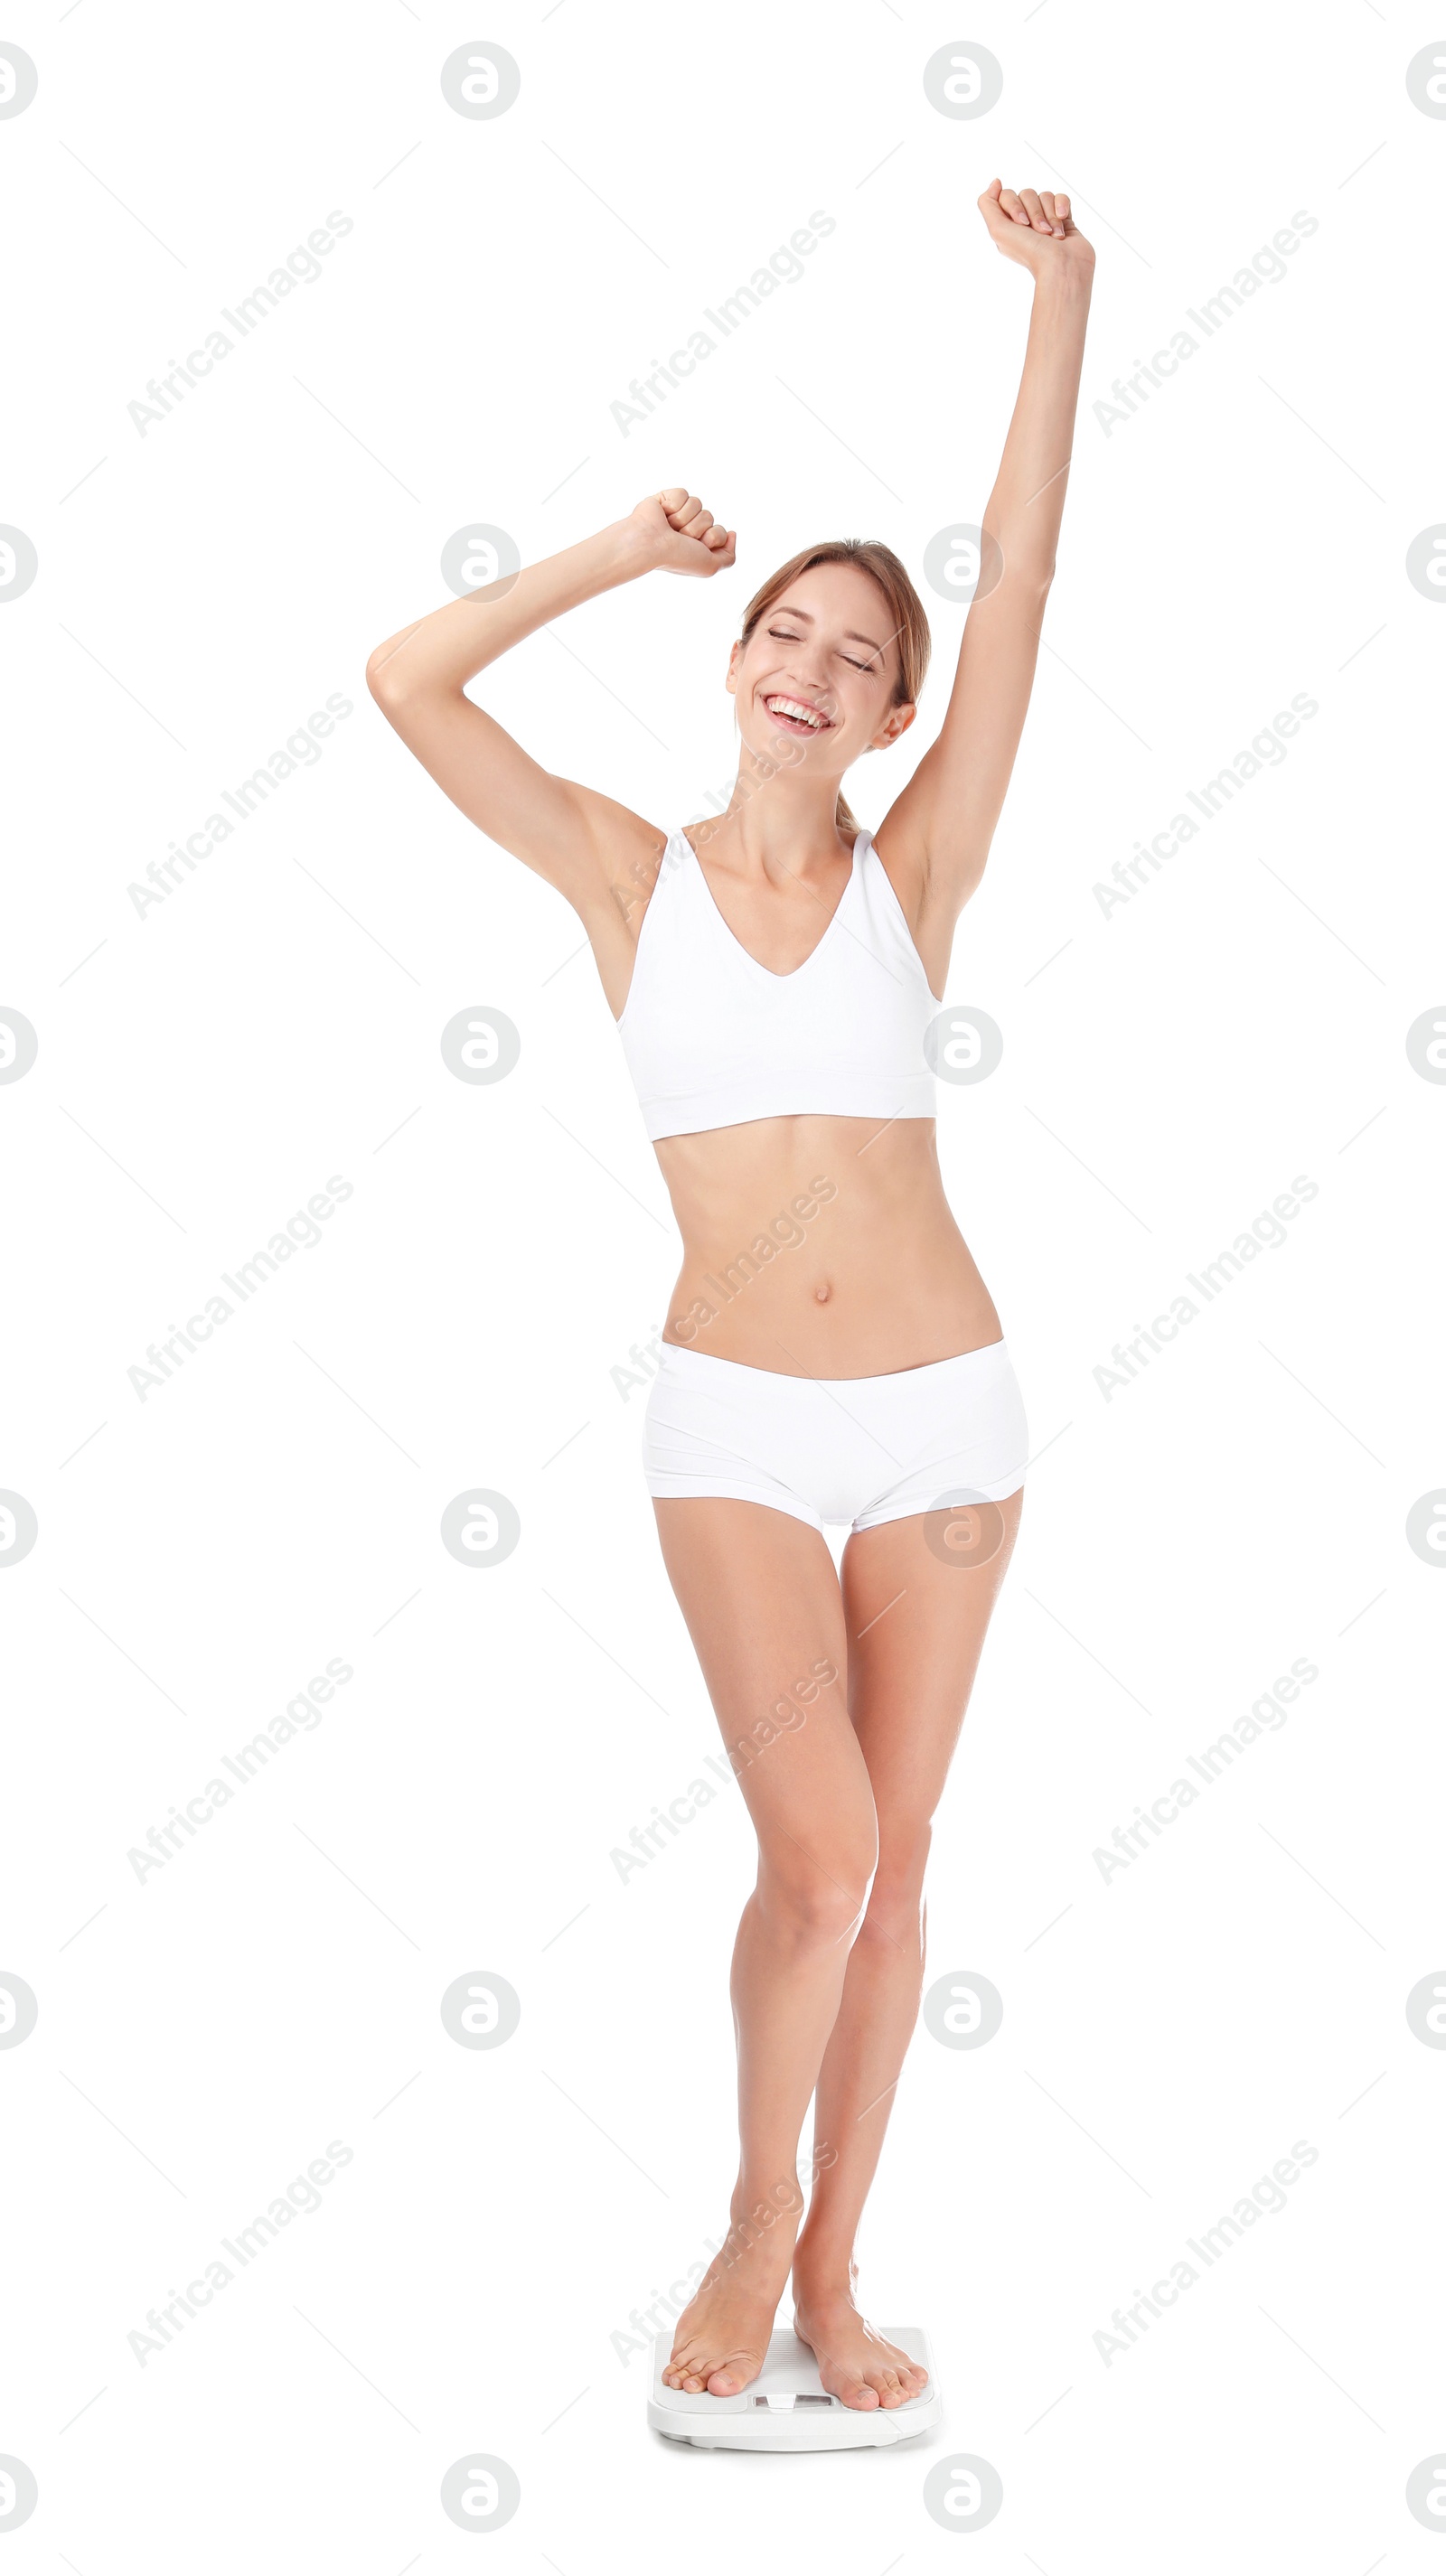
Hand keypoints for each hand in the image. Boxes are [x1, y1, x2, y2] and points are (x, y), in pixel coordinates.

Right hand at [630, 488, 735, 576]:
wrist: (650, 544)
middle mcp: (688, 528)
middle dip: (697, 528)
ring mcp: (677, 513)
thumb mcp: (710, 567)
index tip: (696, 546)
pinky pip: (683, 494)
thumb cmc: (676, 558)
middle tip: (680, 538)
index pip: (720, 531)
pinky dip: (674, 505)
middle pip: (709, 517)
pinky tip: (663, 514)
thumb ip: (728, 557)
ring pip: (698, 504)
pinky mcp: (667, 498)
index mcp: (697, 544)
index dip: (712, 537)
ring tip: (670, 527)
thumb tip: (732, 534)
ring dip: (684, 518)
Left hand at [977, 179, 1093, 281]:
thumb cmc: (1031, 252)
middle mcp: (1025, 222)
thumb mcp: (998, 230)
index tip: (1022, 224)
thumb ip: (987, 205)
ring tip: (1053, 235)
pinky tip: (1063, 221)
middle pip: (1027, 193)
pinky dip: (1062, 207)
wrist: (1062, 266)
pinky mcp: (1063, 218)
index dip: (1014, 206)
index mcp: (1007, 226)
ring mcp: (1045, 219)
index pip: (1006, 195)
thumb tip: (995, 182)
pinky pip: (1061, 197)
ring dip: (1050, 215)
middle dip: (1035, 213)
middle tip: (1040, 233)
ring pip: (1045, 195)